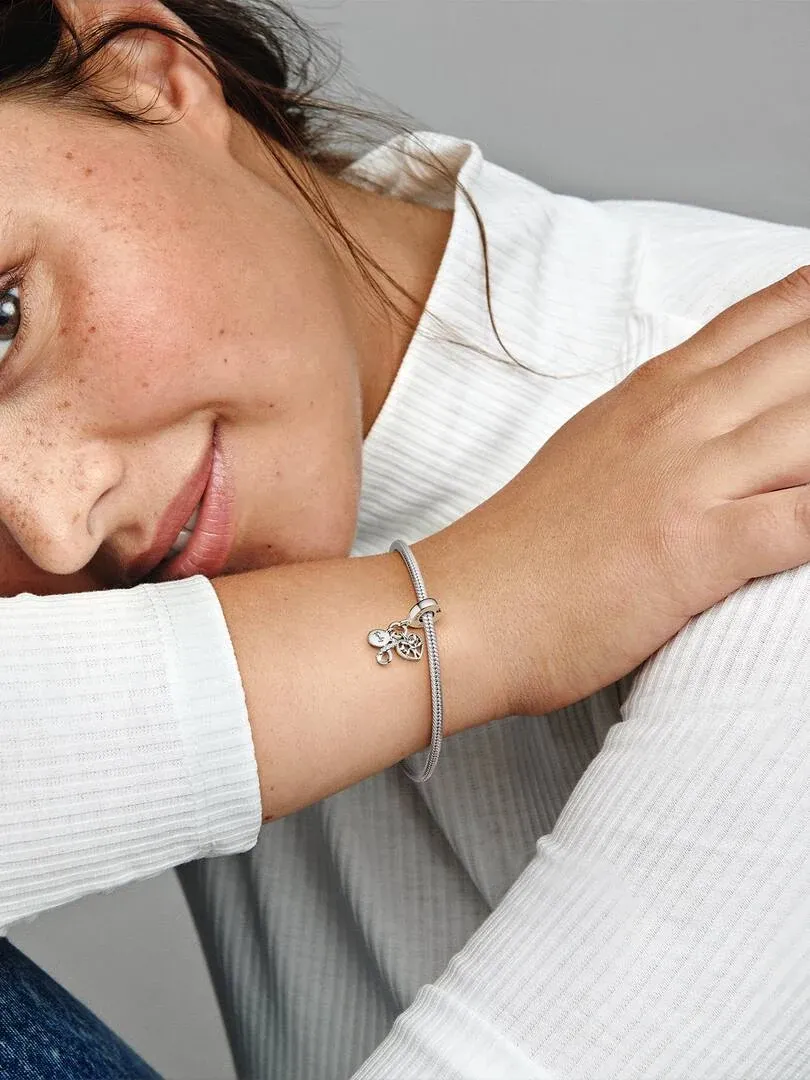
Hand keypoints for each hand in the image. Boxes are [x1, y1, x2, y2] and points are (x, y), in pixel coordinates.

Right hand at [416, 265, 809, 717]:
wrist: (464, 605)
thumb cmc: (527, 546)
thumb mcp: (596, 452)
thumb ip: (664, 424)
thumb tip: (719, 422)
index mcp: (655, 391)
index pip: (769, 318)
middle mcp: (680, 418)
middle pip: (808, 355)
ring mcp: (688, 478)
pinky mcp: (694, 547)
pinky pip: (802, 518)